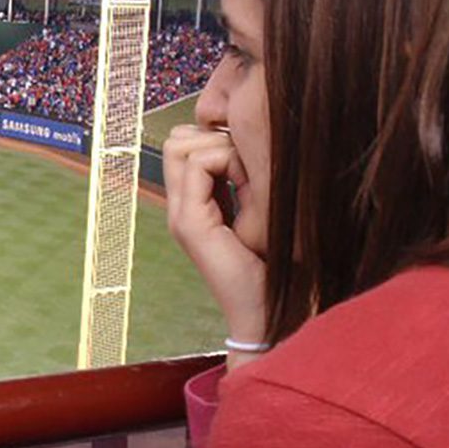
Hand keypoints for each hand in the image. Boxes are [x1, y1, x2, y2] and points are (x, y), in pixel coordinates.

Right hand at [163, 125, 267, 368]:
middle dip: (213, 137)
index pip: (182, 145)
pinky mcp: (190, 223)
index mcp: (192, 205)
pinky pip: (198, 165)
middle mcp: (179, 208)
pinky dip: (227, 162)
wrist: (266, 310)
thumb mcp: (257, 208)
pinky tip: (250, 185)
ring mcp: (180, 216)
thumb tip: (241, 138)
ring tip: (248, 176)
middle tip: (247, 164)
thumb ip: (242, 178)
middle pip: (176, 141)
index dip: (215, 139)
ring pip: (181, 146)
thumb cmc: (272, 264)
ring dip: (221, 148)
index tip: (249, 163)